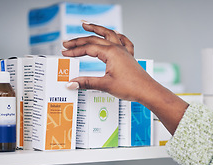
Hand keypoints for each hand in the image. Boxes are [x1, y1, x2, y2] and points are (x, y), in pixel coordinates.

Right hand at [62, 22, 188, 134]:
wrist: (147, 91)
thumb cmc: (131, 87)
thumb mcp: (105, 85)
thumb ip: (87, 83)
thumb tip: (72, 83)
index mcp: (111, 53)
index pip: (88, 48)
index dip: (75, 50)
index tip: (65, 53)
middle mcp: (117, 48)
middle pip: (95, 39)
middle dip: (79, 40)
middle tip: (67, 42)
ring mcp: (124, 51)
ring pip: (108, 34)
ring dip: (96, 29)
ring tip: (85, 24)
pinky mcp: (128, 56)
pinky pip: (122, 41)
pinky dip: (115, 35)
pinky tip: (113, 34)